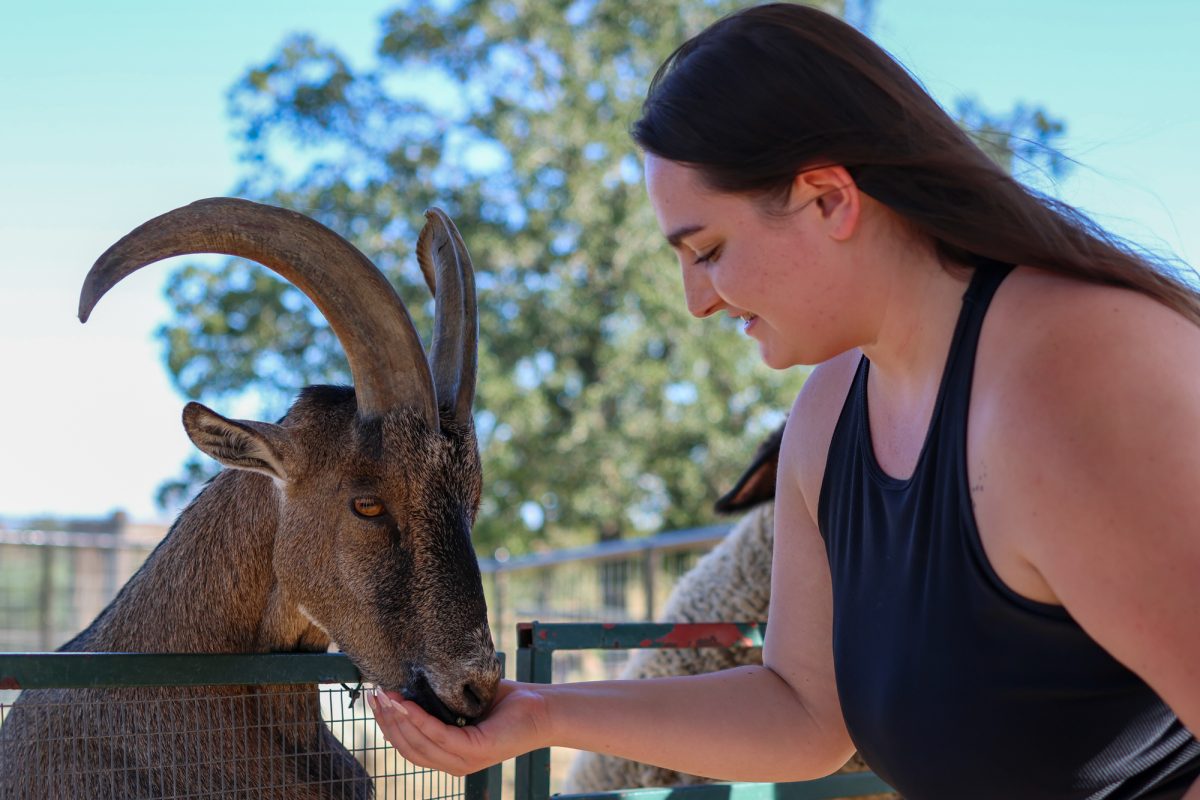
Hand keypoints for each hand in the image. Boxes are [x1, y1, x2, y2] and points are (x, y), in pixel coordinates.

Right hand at [367, 679, 552, 776]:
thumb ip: (439, 700)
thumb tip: (409, 682)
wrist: (541, 708)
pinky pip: (440, 736)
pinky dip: (420, 720)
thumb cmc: (505, 702)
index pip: (408, 746)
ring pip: (419, 744)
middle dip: (386, 721)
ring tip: (385, 696)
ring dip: (398, 720)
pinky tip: (407, 703)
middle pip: (408, 747)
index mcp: (448, 755)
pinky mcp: (476, 751)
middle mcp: (453, 764)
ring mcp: (465, 761)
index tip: (373, 701)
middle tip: (373, 695)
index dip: (387, 725)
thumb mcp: (464, 702)